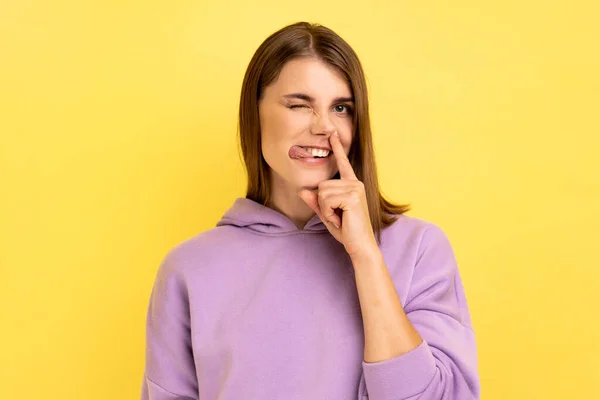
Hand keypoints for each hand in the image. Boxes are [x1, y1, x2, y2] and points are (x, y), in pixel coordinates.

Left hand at [298, 131, 378, 259]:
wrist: (360, 245)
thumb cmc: (346, 231)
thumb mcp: (327, 215)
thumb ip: (316, 202)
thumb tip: (302, 191)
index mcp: (351, 184)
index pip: (342, 163)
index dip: (337, 148)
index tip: (333, 133)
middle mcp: (355, 183)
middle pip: (322, 184)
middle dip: (323, 204)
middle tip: (337, 216)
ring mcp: (355, 188)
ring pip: (322, 192)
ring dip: (326, 209)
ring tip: (340, 218)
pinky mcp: (353, 196)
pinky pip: (326, 200)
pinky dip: (328, 213)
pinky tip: (340, 220)